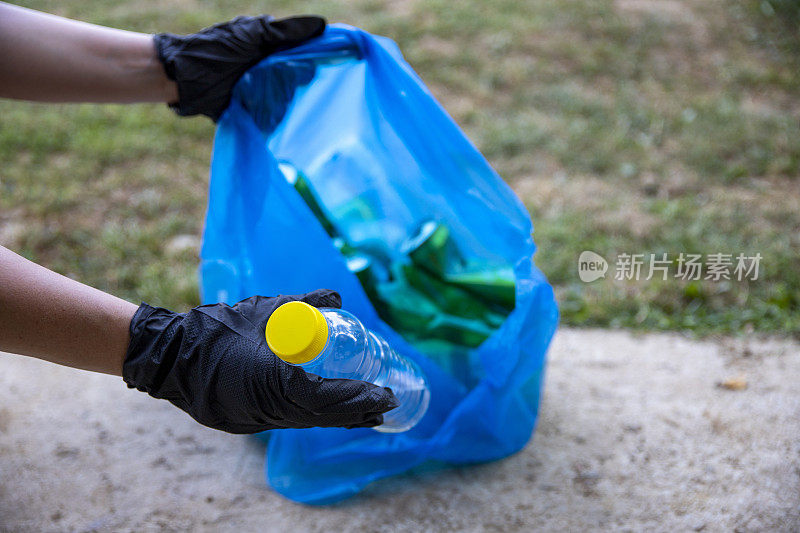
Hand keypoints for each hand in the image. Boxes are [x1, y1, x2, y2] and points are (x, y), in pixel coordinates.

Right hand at [123, 289, 397, 433]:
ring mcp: (256, 418)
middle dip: (356, 412)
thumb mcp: (262, 309)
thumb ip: (302, 302)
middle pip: (320, 417)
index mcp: (267, 380)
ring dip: (341, 419)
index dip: (353, 397)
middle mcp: (265, 407)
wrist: (168, 356)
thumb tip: (337, 298)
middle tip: (387, 403)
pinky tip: (336, 416)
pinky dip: (319, 418)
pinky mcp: (250, 419)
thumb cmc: (214, 329)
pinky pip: (293, 422)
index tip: (380, 392)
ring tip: (371, 414)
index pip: (320, 396)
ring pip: (308, 422)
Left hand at [154, 15, 325, 120]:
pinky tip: (262, 107)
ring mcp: (265, 93)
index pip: (305, 55)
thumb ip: (285, 31)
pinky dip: (272, 114)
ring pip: (289, 99)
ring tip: (259, 90)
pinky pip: (275, 117)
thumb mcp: (252, 34)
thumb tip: (322, 25)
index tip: (318, 60)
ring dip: (279, 96)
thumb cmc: (216, 49)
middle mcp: (272, 71)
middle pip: (300, 79)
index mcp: (274, 50)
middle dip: (292, 78)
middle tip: (274, 74)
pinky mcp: (256, 113)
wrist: (186, 78)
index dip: (314, 57)